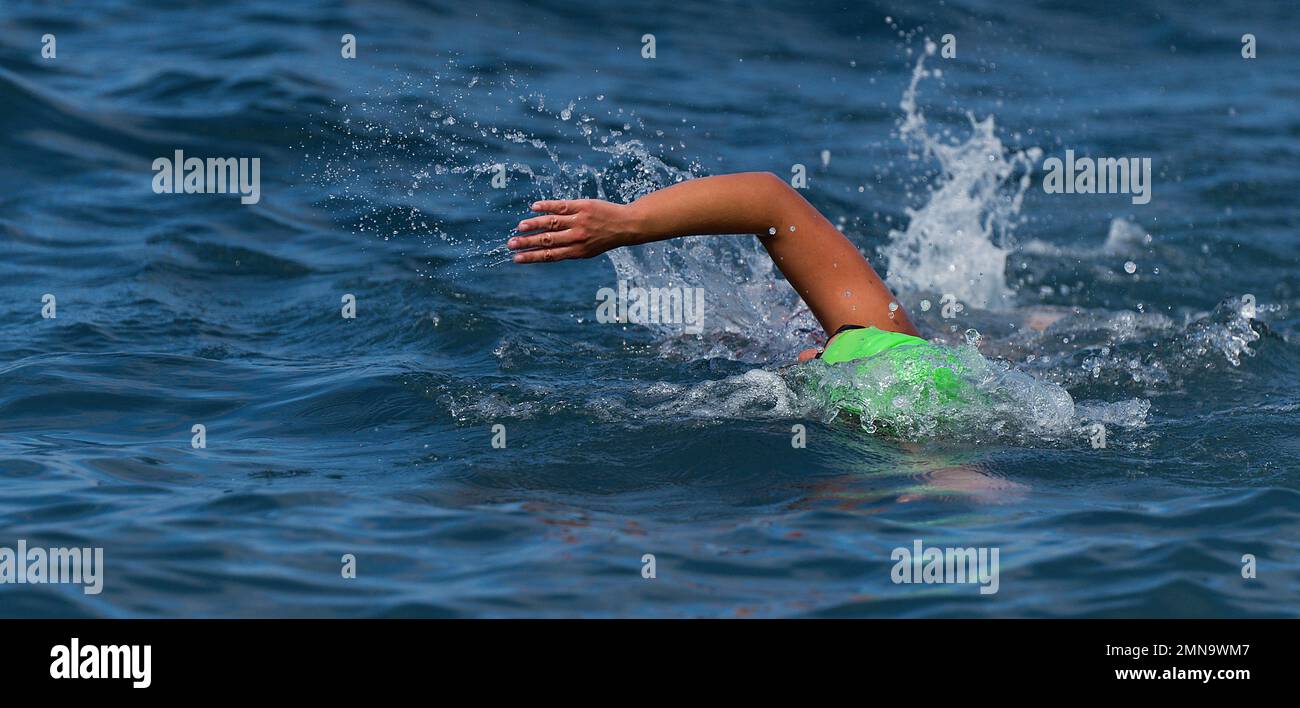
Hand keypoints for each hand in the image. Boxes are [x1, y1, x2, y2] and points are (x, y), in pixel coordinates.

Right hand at [508, 199, 636, 263]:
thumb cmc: (604, 238)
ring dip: (534, 225)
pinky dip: (547, 206)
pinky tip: (534, 207)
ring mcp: (579, 221)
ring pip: (552, 223)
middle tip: (510, 244)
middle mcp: (577, 237)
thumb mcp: (587, 250)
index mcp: (577, 251)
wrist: (626, 225)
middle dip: (527, 243)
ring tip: (520, 227)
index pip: (550, 255)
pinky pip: (561, 206)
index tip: (516, 258)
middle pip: (547, 240)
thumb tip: (543, 249)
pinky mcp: (582, 206)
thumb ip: (567, 249)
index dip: (532, 257)